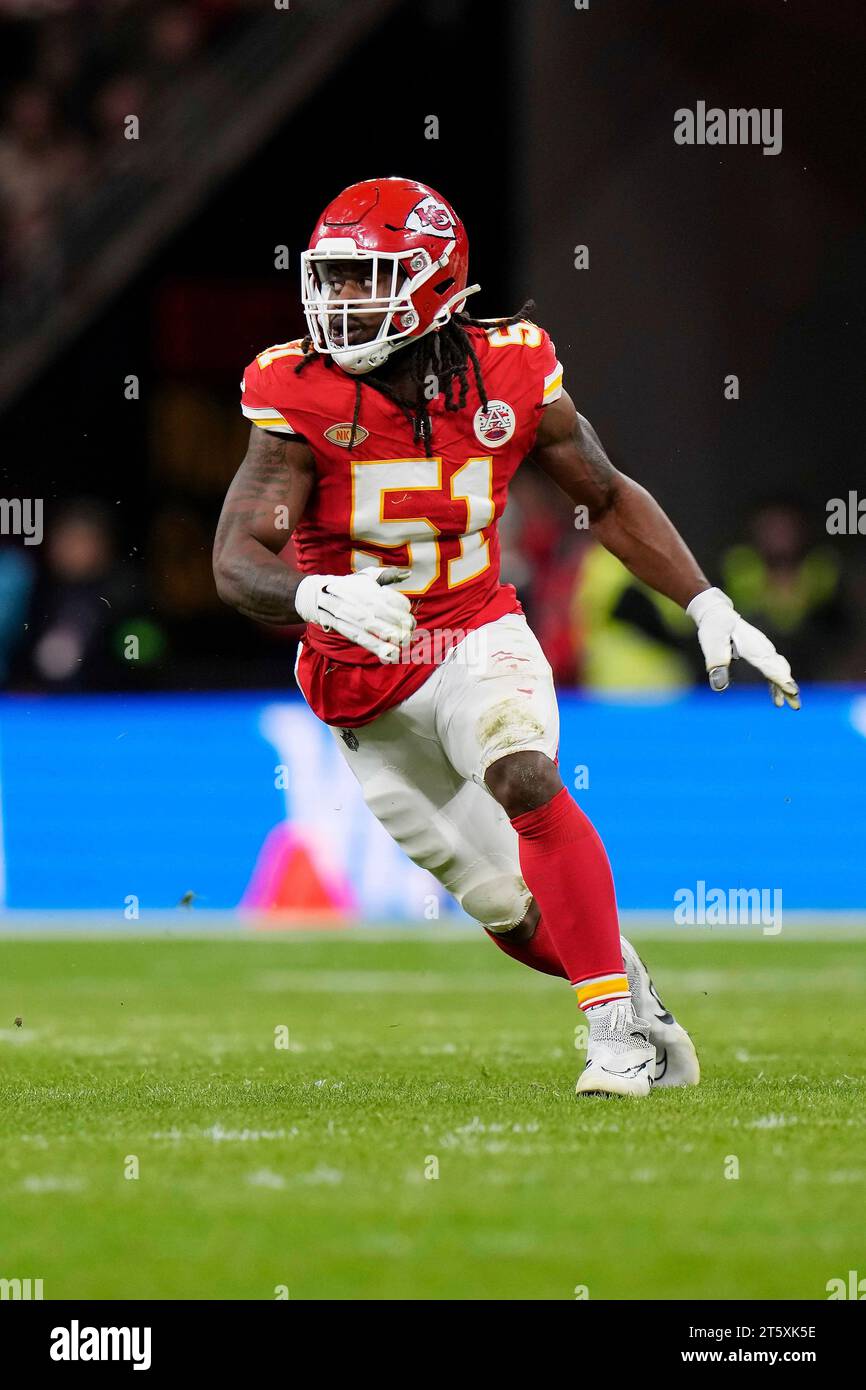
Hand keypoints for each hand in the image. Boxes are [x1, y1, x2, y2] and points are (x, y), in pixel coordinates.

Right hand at [294, 566, 414, 662]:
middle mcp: (364, 603)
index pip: (396, 601)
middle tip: (409, 631)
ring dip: (393, 637)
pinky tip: (390, 654)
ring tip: (404, 643)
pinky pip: (362, 638)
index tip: (407, 614)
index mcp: (372, 590)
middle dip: (403, 625)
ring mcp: (354, 616)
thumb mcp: (367, 576)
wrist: (319, 595)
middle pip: (389, 615)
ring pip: (377, 628)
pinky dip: (377, 647)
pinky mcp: (345, 627)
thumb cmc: (349, 587)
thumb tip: (408, 574)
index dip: (405, 609)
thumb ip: (389, 575)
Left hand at [686, 587, 799, 708]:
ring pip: (779, 670)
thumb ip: (717, 663)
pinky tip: (776, 696)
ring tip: (791, 705)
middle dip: (789, 688)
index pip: (772, 667)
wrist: (717, 614)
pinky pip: (772, 669)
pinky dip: (776, 682)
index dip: (783, 681)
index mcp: (754, 648)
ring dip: (785, 687)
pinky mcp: (760, 652)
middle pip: (781, 671)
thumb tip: (719, 686)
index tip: (794, 692)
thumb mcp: (712, 644)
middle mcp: (763, 649)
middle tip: (796, 706)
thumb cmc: (714, 628)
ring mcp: (764, 650)